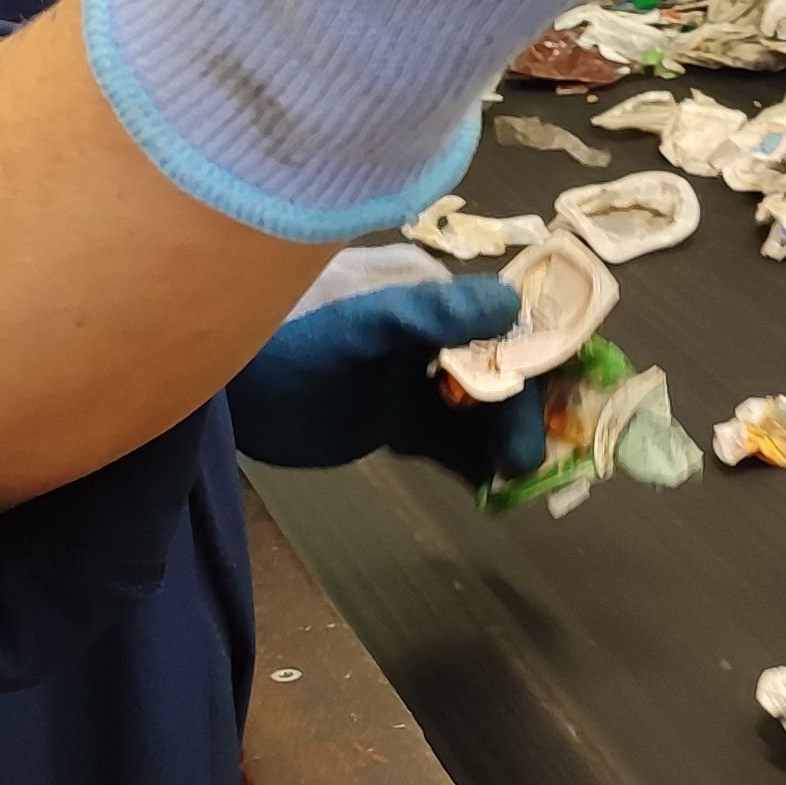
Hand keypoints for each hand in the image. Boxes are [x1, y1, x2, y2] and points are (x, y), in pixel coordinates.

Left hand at [226, 276, 547, 481]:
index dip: (541, 356)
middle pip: (502, 369)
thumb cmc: (286, 345)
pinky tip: (492, 488)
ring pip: (480, 408)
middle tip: (526, 460)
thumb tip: (512, 304)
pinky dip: (475, 461)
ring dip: (504, 437)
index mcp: (430, 296)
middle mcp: (433, 334)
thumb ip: (427, 316)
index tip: (561, 397)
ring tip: (514, 476)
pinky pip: (449, 440)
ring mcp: (415, 379)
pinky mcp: (396, 421)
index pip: (505, 322)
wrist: (224, 394)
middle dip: (524, 409)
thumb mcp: (357, 328)